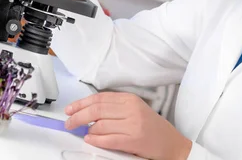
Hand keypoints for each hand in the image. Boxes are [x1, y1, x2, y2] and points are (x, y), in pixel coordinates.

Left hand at [65, 92, 191, 159]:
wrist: (173, 144)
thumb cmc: (152, 128)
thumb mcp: (135, 110)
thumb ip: (115, 108)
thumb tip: (88, 112)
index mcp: (130, 99)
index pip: (99, 98)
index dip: (81, 103)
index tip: (69, 109)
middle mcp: (131, 109)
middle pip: (97, 109)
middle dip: (78, 116)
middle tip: (68, 122)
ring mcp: (132, 125)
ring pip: (100, 124)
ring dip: (86, 129)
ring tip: (80, 132)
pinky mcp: (133, 140)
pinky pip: (108, 139)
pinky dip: (95, 139)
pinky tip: (89, 139)